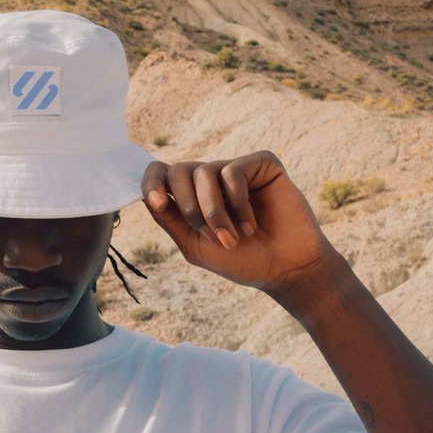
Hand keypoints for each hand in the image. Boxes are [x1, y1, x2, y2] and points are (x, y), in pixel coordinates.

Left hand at [141, 152, 336, 292]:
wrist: (286, 269)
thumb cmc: (242, 260)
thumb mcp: (195, 245)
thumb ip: (170, 219)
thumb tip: (146, 196)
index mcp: (192, 196)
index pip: (161, 174)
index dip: (152, 182)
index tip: (157, 202)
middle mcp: (212, 179)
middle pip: (179, 171)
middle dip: (189, 207)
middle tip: (211, 236)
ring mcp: (236, 169)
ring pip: (205, 173)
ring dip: (214, 211)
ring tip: (233, 238)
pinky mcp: (262, 163)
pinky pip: (234, 171)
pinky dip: (238, 203)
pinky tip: (251, 225)